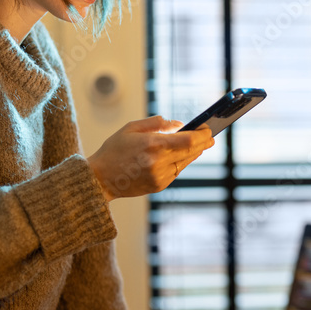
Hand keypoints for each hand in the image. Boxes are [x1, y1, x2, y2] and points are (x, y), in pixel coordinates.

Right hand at [87, 116, 213, 200]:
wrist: (100, 179)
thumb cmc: (114, 150)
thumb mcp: (131, 128)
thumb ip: (157, 123)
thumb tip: (179, 124)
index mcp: (152, 144)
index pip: (188, 140)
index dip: (202, 135)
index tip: (208, 129)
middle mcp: (159, 162)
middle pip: (191, 151)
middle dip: (203, 143)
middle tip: (210, 137)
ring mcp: (160, 176)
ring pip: (185, 162)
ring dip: (194, 153)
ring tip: (200, 145)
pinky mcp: (159, 185)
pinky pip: (176, 172)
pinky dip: (181, 162)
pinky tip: (184, 156)